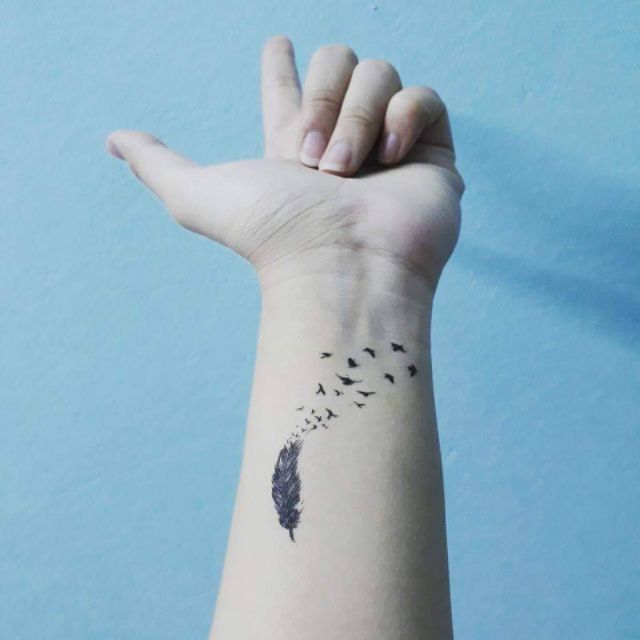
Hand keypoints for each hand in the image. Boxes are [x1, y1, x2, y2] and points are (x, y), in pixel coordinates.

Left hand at [106, 36, 463, 293]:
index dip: (281, 66)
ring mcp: (389, 147)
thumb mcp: (197, 196)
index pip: (289, 90)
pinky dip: (403, 118)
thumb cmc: (273, 236)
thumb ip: (158, 163)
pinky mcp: (430, 154)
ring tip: (349, 172)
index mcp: (295, 143)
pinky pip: (424, 97)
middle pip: (338, 59)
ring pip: (379, 72)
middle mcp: (342, 140)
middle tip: (314, 160)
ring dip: (355, 118)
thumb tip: (112, 139)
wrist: (341, 267)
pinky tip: (390, 157)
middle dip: (323, 96)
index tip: (276, 44)